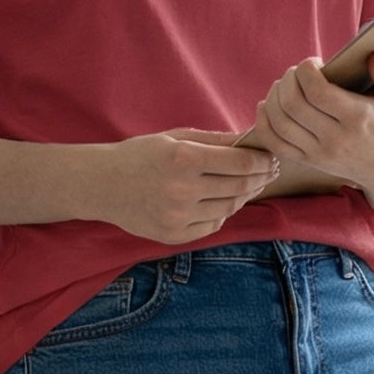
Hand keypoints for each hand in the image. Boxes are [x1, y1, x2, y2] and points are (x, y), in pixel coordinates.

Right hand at [97, 128, 279, 243]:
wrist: (102, 185)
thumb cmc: (140, 154)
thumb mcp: (174, 138)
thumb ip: (213, 141)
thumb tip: (249, 141)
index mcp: (183, 160)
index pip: (239, 164)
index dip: (261, 161)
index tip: (271, 157)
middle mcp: (183, 191)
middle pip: (239, 187)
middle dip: (260, 178)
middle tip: (270, 171)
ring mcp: (179, 217)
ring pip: (229, 208)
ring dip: (244, 195)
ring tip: (249, 184)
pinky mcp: (175, 236)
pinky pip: (212, 226)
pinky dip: (223, 213)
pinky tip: (224, 200)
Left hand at [251, 51, 373, 196]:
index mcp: (358, 119)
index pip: (317, 92)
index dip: (306, 70)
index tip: (313, 62)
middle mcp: (336, 139)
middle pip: (293, 104)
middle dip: (288, 79)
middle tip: (297, 72)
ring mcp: (319, 154)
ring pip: (279, 122)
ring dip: (274, 96)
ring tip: (286, 85)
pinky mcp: (307, 162)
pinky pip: (273, 143)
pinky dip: (264, 120)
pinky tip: (270, 104)